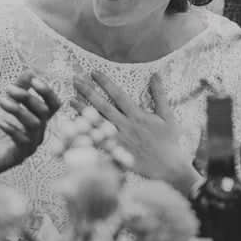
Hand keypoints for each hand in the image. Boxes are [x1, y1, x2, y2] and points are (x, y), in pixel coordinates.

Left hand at [0, 72, 60, 175]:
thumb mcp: (4, 105)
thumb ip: (18, 89)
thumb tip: (31, 71)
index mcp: (38, 120)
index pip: (53, 104)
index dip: (47, 92)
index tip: (34, 80)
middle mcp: (38, 133)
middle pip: (43, 113)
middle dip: (27, 98)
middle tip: (9, 89)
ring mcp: (29, 146)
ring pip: (34, 125)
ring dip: (19, 111)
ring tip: (1, 102)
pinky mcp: (17, 157)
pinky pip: (22, 142)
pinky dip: (13, 130)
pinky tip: (1, 122)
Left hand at [73, 71, 197, 190]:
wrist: (169, 168)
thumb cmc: (169, 141)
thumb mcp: (168, 116)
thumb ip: (160, 95)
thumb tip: (155, 74)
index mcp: (138, 116)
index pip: (118, 95)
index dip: (105, 83)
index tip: (93, 72)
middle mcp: (126, 126)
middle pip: (103, 107)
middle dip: (88, 92)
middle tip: (75, 80)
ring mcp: (119, 141)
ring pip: (98, 124)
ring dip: (83, 112)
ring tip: (70, 100)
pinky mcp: (116, 154)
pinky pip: (98, 144)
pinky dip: (87, 136)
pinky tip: (75, 129)